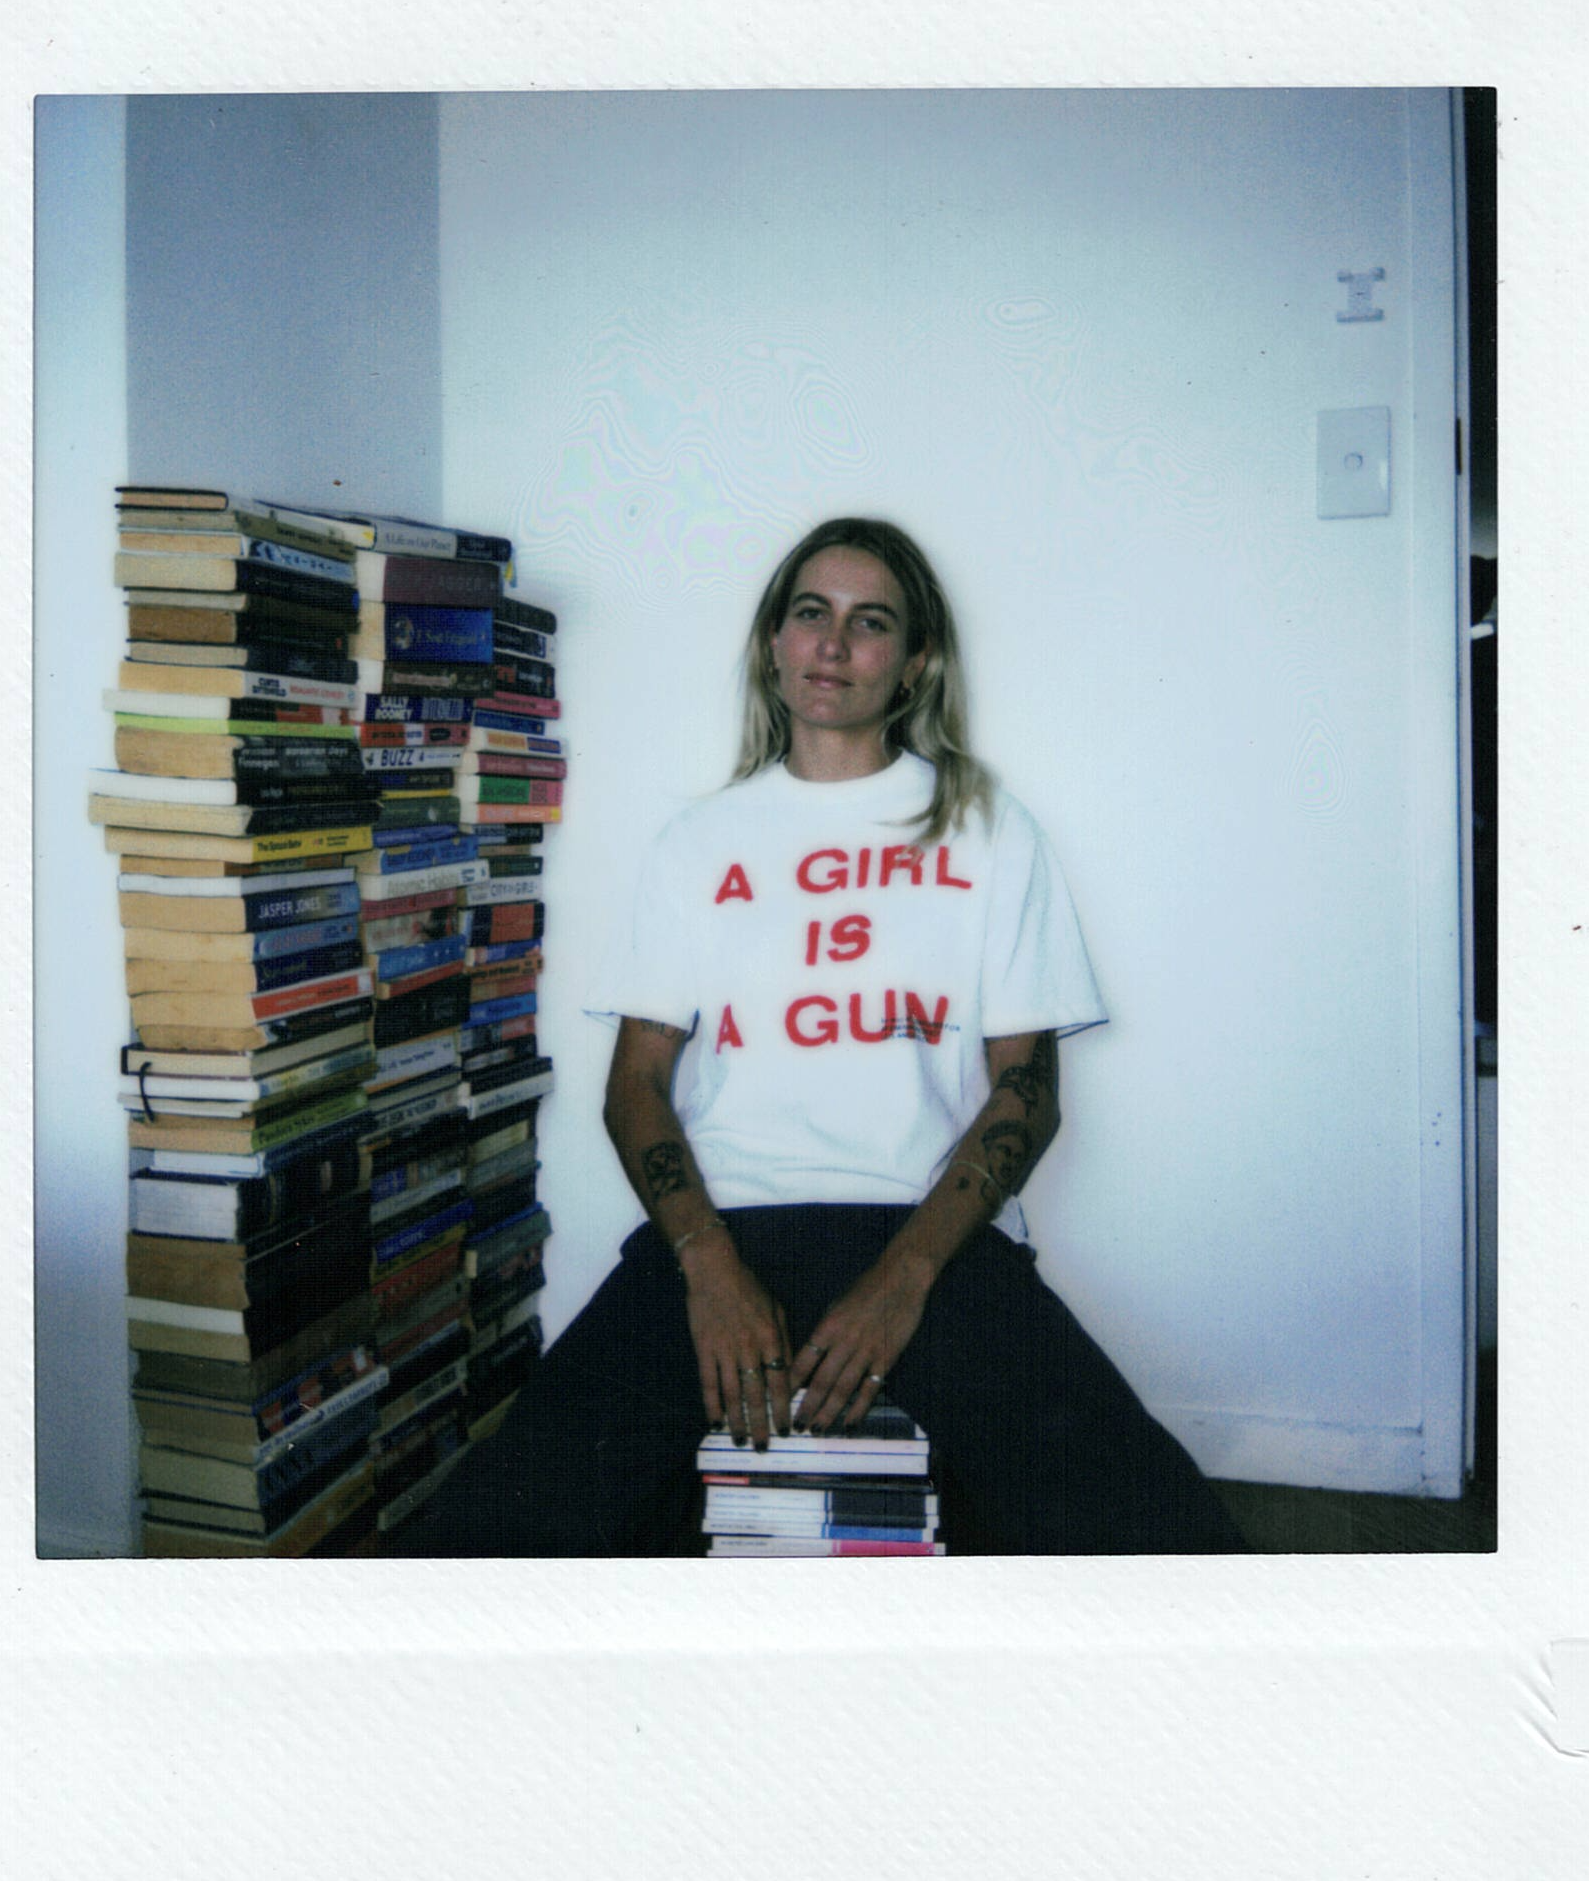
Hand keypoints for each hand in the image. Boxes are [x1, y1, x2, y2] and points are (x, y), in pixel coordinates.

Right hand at [679, 1229, 792, 1447]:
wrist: (714, 1270)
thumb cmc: (749, 1287)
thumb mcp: (776, 1309)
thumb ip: (785, 1340)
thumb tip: (791, 1370)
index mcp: (771, 1338)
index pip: (780, 1381)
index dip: (783, 1408)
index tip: (786, 1429)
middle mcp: (749, 1348)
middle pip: (756, 1394)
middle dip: (760, 1423)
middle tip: (762, 1446)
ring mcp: (725, 1350)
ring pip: (732, 1393)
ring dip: (736, 1420)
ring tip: (739, 1440)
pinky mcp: (704, 1348)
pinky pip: (708, 1382)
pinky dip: (711, 1404)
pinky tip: (715, 1421)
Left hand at [790, 1246, 934, 1433]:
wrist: (900, 1277)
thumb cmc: (867, 1287)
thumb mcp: (837, 1304)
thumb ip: (825, 1331)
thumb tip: (811, 1355)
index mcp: (828, 1326)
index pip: (803, 1361)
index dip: (790, 1383)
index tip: (779, 1399)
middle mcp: (844, 1342)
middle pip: (821, 1381)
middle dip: (806, 1406)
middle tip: (796, 1425)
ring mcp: (866, 1351)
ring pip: (843, 1389)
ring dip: (829, 1412)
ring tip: (818, 1429)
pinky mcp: (886, 1358)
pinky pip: (870, 1389)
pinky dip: (859, 1409)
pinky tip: (850, 1423)